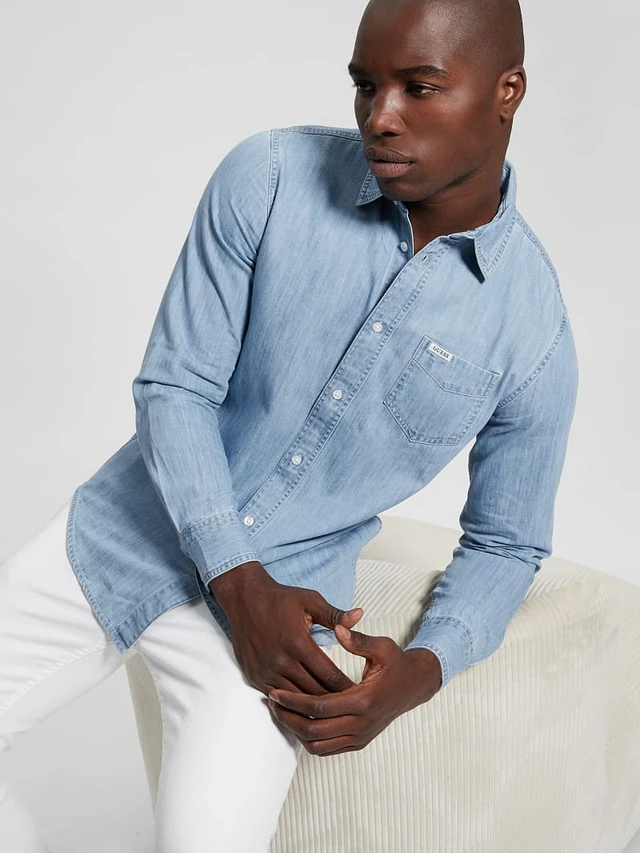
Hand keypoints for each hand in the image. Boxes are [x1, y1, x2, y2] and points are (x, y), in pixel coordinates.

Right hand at [209, 561, 364, 697]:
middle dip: (334, 701)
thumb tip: (359, 615)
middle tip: (350, 706)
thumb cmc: (279, 599)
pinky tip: (305, 705)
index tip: (359, 693)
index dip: (346, 687)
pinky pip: (278, 698)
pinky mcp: (255, 676)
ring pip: (297, 699)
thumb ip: (335, 615)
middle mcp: (281, 661)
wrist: (245, 599)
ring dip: (313, 706)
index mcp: (299, 643)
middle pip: (315, 693)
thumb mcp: (310, 601)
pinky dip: (292, 703)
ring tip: (331, 710)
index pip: (329, 676)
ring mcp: (266, 671)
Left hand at [266, 624, 441, 755]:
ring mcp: (361, 737)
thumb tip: (338, 628)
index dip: (294, 701)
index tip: (275, 691)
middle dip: (288, 718)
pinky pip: (328, 749)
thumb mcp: (381, 647)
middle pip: (314, 731)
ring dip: (296, 731)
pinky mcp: (359, 742)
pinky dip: (309, 739)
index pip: (320, 707)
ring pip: (319, 746)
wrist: (414, 686)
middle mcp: (363, 724)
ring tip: (281, 711)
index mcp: (365, 700)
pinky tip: (297, 720)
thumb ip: (357, 639)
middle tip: (271, 701)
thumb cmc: (396, 663)